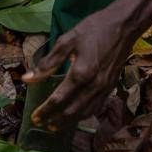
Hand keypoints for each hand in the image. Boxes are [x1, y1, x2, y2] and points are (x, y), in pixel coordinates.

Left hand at [23, 8, 141, 130]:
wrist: (124, 25)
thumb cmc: (93, 29)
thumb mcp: (67, 40)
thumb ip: (47, 62)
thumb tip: (28, 78)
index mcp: (81, 73)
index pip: (59, 99)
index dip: (45, 110)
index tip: (34, 117)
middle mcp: (94, 84)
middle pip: (72, 111)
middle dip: (55, 120)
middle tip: (41, 124)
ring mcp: (105, 87)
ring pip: (85, 112)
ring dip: (69, 122)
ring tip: (55, 126)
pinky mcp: (111, 86)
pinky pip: (96, 106)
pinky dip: (84, 114)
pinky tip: (76, 115)